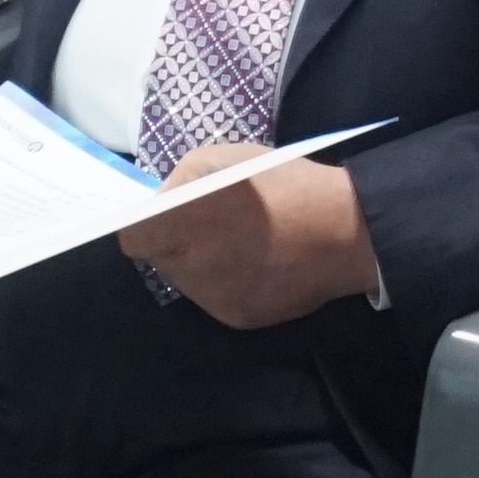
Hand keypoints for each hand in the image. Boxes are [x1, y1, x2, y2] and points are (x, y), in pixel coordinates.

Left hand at [118, 147, 380, 326]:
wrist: (345, 233)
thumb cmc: (285, 185)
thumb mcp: (228, 157)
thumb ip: (184, 179)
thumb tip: (165, 201)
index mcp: (183, 226)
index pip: (133, 240)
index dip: (143, 226)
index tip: (162, 216)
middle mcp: (190, 270)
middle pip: (162, 260)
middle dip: (177, 242)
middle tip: (210, 223)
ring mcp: (213, 301)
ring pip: (189, 282)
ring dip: (202, 263)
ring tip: (239, 242)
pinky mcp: (238, 319)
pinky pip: (218, 298)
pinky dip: (229, 282)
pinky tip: (258, 263)